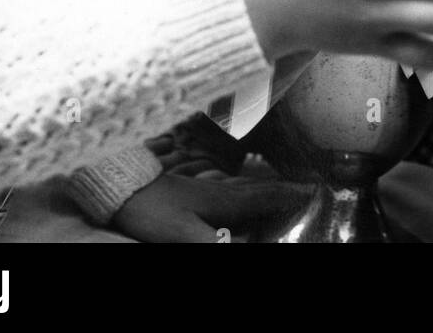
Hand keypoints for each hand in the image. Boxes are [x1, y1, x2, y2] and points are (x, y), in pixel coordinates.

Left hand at [110, 171, 308, 243]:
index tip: (311, 191)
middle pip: (257, 188)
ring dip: (262, 186)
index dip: (288, 195)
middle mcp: (218, 188)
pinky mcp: (189, 187)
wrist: (120, 185)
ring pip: (241, 185)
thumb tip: (252, 247)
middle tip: (302, 189)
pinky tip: (234, 189)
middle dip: (281, 189)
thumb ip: (218, 247)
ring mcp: (203, 185)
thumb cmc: (153, 211)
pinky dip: (240, 187)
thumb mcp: (185, 236)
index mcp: (223, 199)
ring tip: (276, 188)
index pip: (264, 196)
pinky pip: (226, 185)